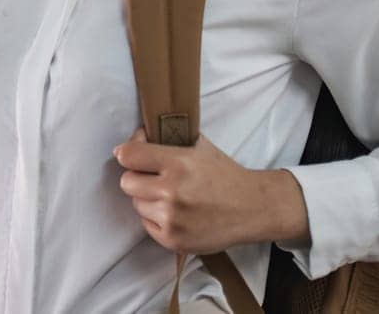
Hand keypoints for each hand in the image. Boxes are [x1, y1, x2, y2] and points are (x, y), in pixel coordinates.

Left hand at [113, 126, 308, 253]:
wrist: (252, 208)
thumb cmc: (225, 174)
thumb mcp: (199, 146)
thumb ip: (167, 140)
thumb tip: (137, 138)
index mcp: (177, 163)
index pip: (129, 155)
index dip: (127, 152)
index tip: (132, 154)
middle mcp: (171, 191)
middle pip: (126, 182)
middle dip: (137, 177)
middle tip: (153, 177)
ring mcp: (171, 218)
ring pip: (136, 204)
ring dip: (147, 199)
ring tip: (169, 196)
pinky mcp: (173, 240)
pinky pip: (146, 224)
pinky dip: (156, 218)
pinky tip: (175, 212)